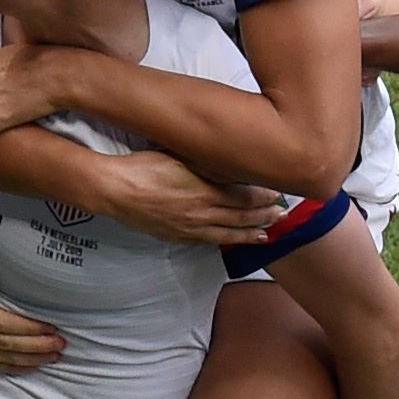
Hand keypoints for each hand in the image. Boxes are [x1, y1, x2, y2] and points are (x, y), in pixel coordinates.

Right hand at [92, 151, 290, 244]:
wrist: (116, 190)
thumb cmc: (143, 167)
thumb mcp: (181, 156)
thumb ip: (208, 163)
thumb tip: (232, 164)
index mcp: (206, 191)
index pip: (245, 196)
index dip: (264, 196)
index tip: (279, 193)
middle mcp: (203, 213)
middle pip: (242, 217)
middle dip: (265, 216)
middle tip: (282, 214)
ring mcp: (190, 228)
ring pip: (228, 234)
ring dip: (250, 233)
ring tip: (267, 233)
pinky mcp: (176, 235)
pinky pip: (208, 241)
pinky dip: (226, 242)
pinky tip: (232, 241)